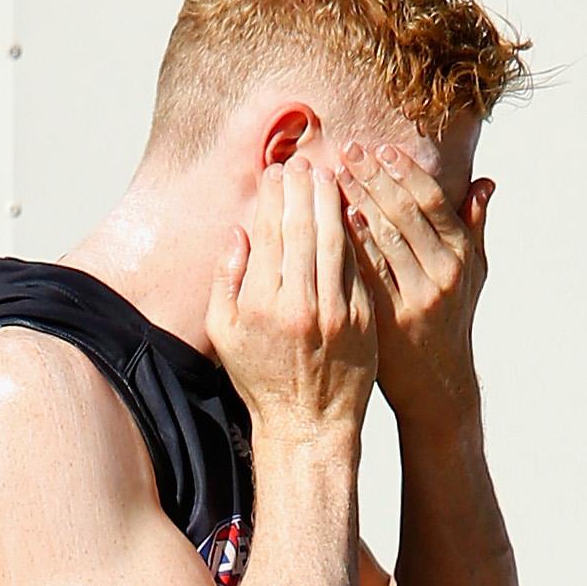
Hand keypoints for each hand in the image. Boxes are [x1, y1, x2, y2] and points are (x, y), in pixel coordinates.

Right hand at [209, 156, 376, 444]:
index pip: (270, 233)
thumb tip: (238, 231)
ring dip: (334, 202)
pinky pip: (359, 264)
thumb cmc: (260, 378)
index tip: (275, 173)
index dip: (273, 197)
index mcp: (261, 304)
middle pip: (305, 229)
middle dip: (303, 189)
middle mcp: (299, 303)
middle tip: (304, 162)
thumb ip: (226, 279)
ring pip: (337, 240)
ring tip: (329, 175)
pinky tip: (353, 211)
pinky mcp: (362, 317)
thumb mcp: (224, 333)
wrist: (308, 423)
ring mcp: (335, 310)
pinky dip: (356, 233)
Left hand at [337, 141, 492, 427]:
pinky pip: (366, 273)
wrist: (435, 381)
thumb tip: (485, 182)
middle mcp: (444, 273)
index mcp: (462, 255)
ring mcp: (417, 296)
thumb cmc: (449, 319)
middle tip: (347, 151)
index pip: (431, 202)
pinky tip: (332, 221)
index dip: (405, 172)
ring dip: (357, 202)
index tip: (379, 148)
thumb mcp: (473, 274)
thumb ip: (474, 227)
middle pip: (405, 214)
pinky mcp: (390, 318)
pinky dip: (350, 244)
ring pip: (384, 239)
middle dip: (375, 179)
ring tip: (332, 176)